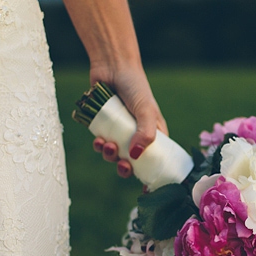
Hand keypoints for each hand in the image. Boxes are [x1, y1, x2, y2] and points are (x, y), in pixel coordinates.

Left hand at [89, 63, 167, 178]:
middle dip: (126, 169)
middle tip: (123, 165)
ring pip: (115, 155)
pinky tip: (98, 139)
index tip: (146, 189)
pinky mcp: (104, 126)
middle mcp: (137, 135)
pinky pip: (101, 144)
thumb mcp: (146, 110)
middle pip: (133, 163)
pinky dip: (99, 146)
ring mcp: (120, 132)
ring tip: (106, 145)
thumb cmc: (135, 86)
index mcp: (154, 134)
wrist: (112, 66)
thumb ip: (144, 133)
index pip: (157, 160)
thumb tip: (134, 157)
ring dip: (109, 156)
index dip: (152, 176)